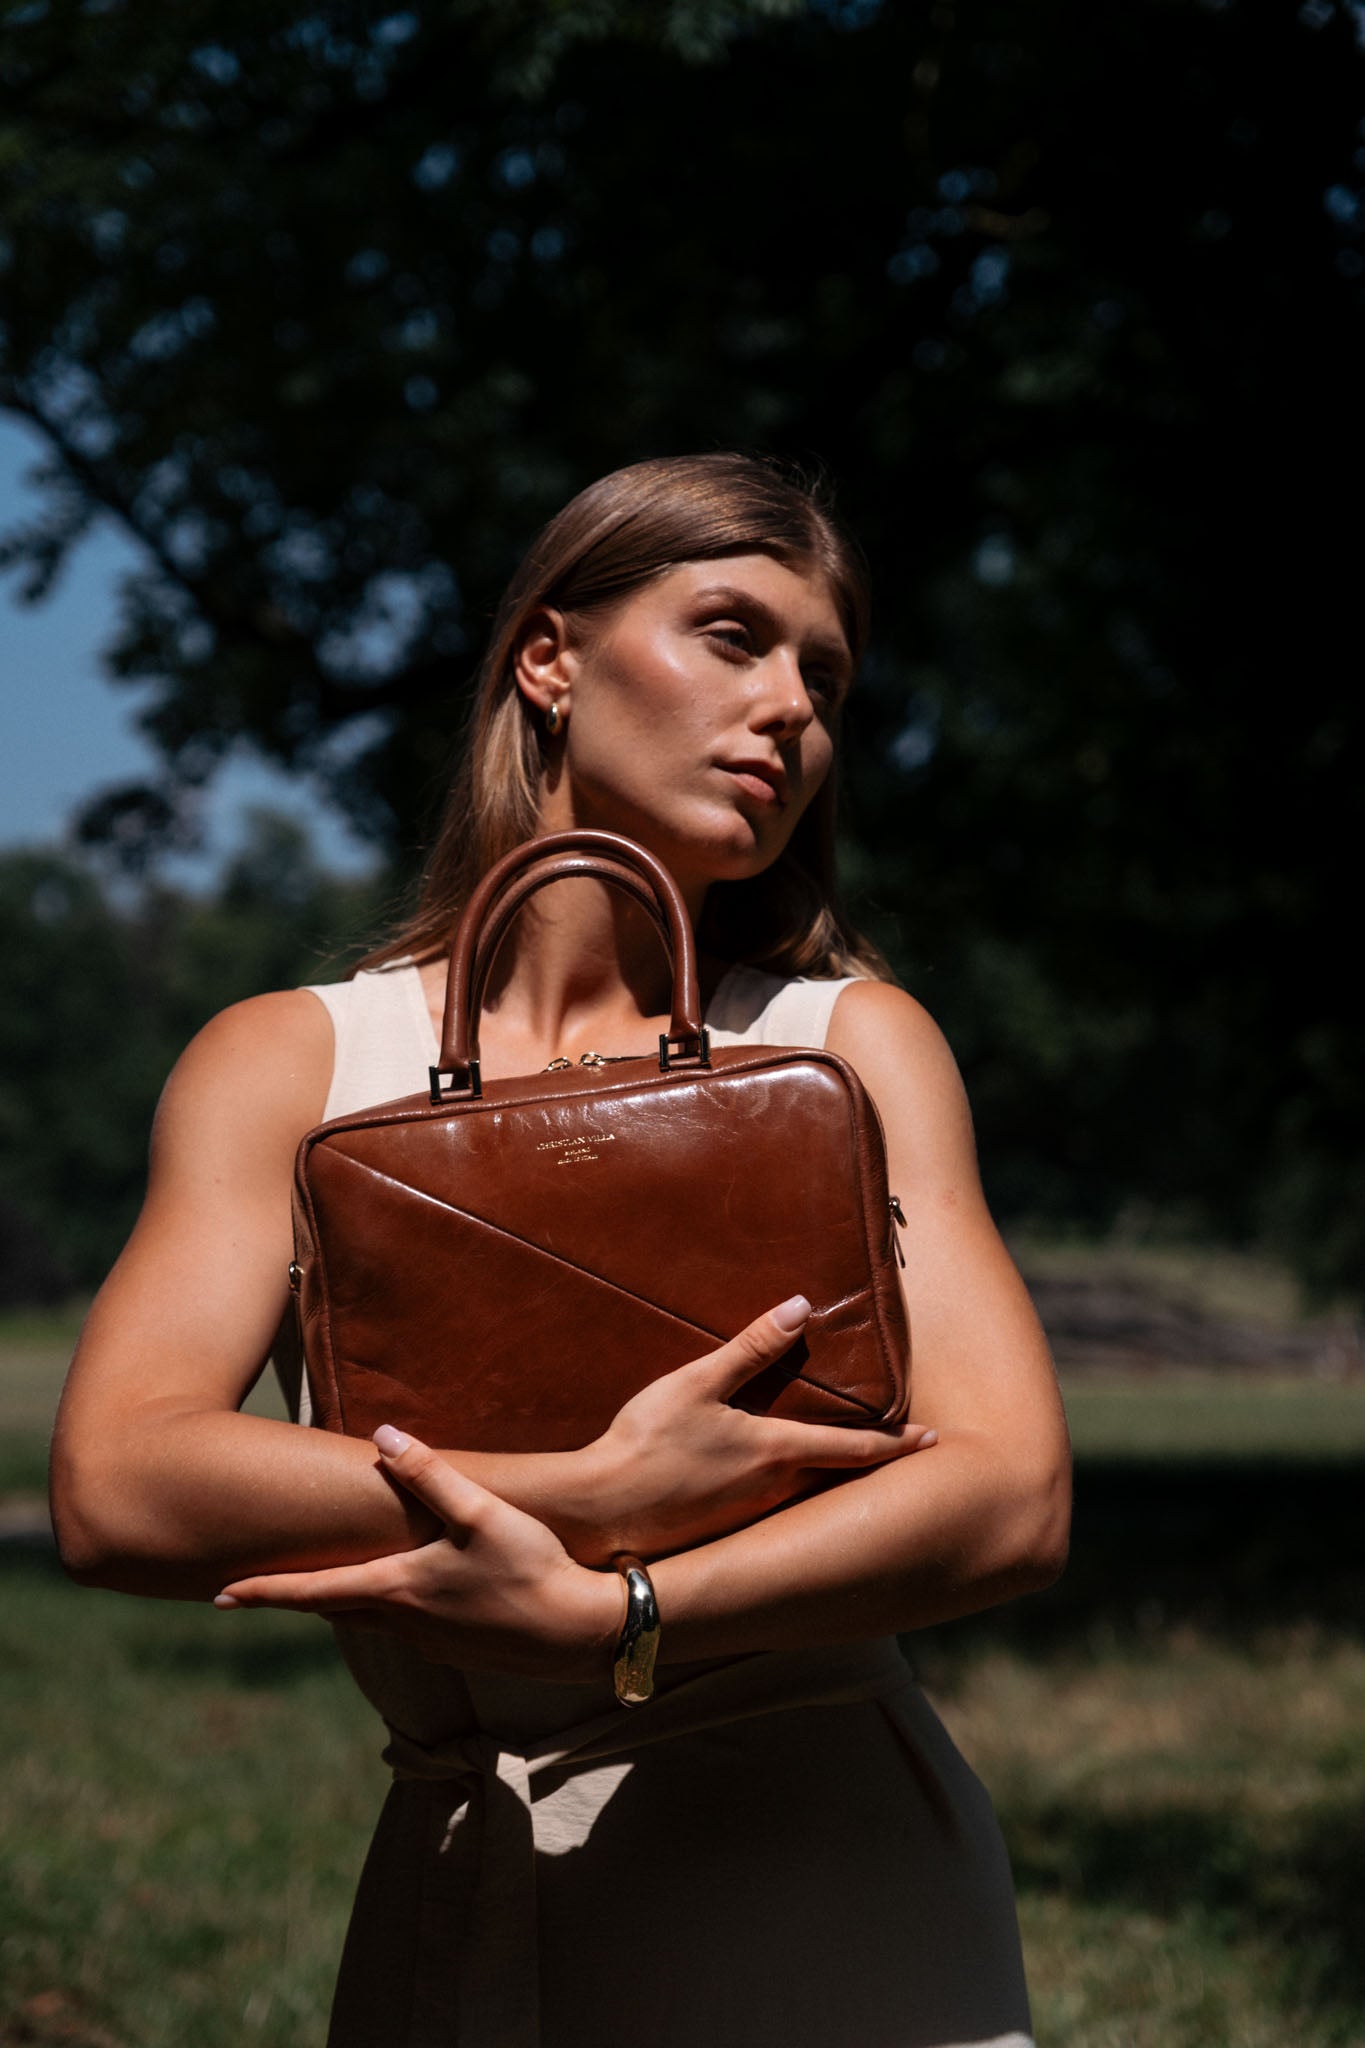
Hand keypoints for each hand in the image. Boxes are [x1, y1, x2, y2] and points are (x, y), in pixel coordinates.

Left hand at [214, 1428, 620, 1681]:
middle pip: (333, 1609)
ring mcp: (430, 1643)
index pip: (312, 1594)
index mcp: (398, 1590)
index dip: (264, 1592)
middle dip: (293, 1596)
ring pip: (367, 1619)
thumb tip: (383, 1433)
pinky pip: (402, 1627)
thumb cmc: (531, 1569)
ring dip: (338, 1603)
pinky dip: (382, 1609)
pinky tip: (400, 1594)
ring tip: (317, 1585)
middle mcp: (404, 1624)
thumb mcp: (482, 1513)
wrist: (579, 1634)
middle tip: (252, 1587)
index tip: (219, 1596)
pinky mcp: (456, 1650)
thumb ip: (430, 1474)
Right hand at [587, 1295, 936, 1561]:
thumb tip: (800, 1308)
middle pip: (837, 1475)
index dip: (897, 1443)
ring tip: (844, 1457)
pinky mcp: (726, 1528)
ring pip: (807, 1492)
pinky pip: (776, 1506)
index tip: (932, 1439)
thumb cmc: (647, 1443)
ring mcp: (751, 1515)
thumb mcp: (698, 1383)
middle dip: (871, 1462)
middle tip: (902, 1448)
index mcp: (776, 1453)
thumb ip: (751, 1347)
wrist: (601, 1512)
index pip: (854, 1447)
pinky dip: (792, 1489)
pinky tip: (775, 1480)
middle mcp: (775, 1491)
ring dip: (829, 1475)